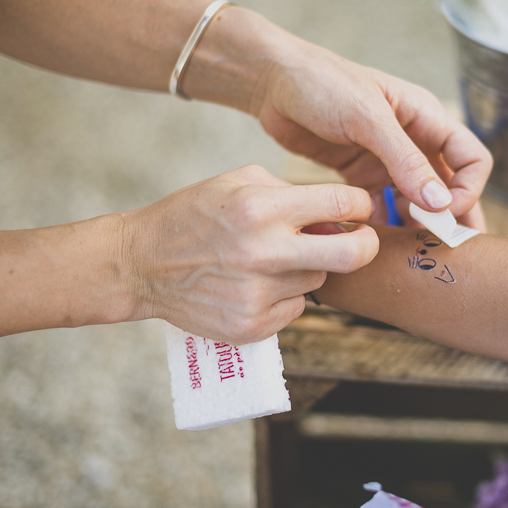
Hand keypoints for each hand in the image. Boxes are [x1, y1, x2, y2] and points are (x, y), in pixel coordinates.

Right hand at [119, 165, 377, 341]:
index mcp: (259, 208)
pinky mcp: (251, 326)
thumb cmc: (193, 215)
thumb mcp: (237, 181)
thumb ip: (291, 192)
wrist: (141, 264)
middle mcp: (262, 253)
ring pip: (319, 280)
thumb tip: (339, 216)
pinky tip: (255, 283)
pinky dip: (286, 295)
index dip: (361, 205)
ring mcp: (257, 294)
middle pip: (351, 255)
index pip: (341, 204)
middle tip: (361, 240)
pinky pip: (296, 308)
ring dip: (309, 267)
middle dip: (366, 244)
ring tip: (271, 258)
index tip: (360, 210)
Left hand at [234, 11, 491, 229]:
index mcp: (426, 118)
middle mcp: (413, 139)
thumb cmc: (321, 83)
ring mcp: (386, 159)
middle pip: (450, 186)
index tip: (441, 213)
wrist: (271, 81)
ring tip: (410, 252)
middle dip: (453, 218)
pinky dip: (385, 224)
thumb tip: (441, 203)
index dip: (466, 190)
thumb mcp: (366, 118)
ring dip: (418, 226)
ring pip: (418, 201)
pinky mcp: (360, 173)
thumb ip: (404, 160)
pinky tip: (375, 243)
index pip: (472, 160)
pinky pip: (383, 206)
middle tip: (450, 255)